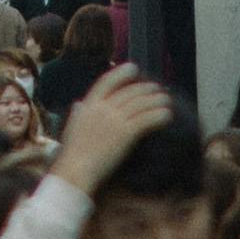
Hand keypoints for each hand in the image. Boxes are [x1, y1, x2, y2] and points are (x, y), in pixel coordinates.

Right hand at [50, 66, 173, 196]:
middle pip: (130, 92)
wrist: (76, 170)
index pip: (108, 81)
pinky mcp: (126, 133)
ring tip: (167, 100)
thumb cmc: (73, 153)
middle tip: (158, 89)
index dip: (122, 72)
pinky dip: (159, 115)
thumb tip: (79, 104)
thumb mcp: (72, 126)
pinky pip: (147, 119)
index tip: (134, 68)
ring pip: (141, 103)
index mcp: (89, 105)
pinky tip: (167, 115)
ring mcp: (115, 120)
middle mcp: (103, 108)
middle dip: (146, 88)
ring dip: (157, 100)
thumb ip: (78, 113)